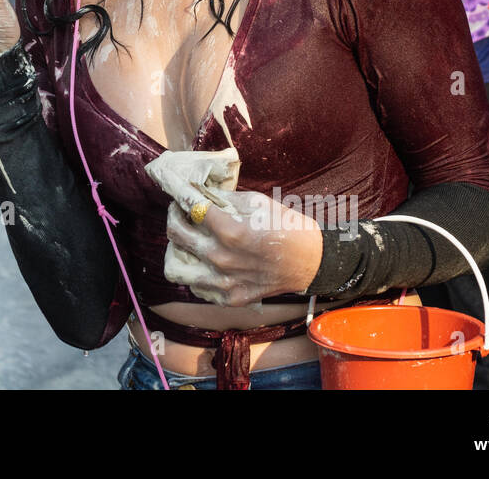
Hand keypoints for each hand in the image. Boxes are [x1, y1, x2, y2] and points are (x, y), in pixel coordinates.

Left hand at [160, 187, 324, 306]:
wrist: (313, 263)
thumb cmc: (289, 229)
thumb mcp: (260, 203)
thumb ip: (226, 198)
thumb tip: (202, 191)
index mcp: (231, 231)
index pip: (190, 207)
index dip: (180, 194)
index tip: (177, 190)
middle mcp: (222, 258)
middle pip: (176, 235)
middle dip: (175, 216)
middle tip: (181, 211)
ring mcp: (225, 282)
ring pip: (176, 268)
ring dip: (177, 249)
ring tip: (188, 240)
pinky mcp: (231, 298)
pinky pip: (197, 287)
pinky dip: (195, 272)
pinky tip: (204, 261)